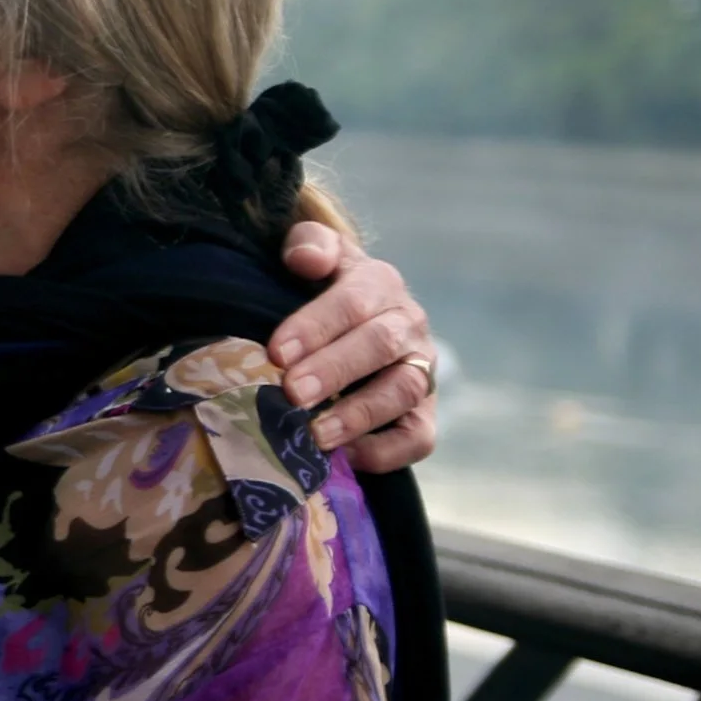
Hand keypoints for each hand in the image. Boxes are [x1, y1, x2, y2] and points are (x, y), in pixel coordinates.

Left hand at [272, 224, 438, 473]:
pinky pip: (418, 437)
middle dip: (334, 371)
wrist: (354, 317)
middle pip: (379, 346)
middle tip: (292, 393)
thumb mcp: (315, 253)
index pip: (353, 301)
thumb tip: (303, 258)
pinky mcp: (424, 413)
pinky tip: (345, 457)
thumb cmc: (320, 287)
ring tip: (316, 434)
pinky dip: (386, 451)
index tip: (277, 351)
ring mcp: (421, 370)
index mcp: (379, 283)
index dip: (316, 326)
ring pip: (402, 392)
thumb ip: (310, 244)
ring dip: (359, 415)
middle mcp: (408, 326)